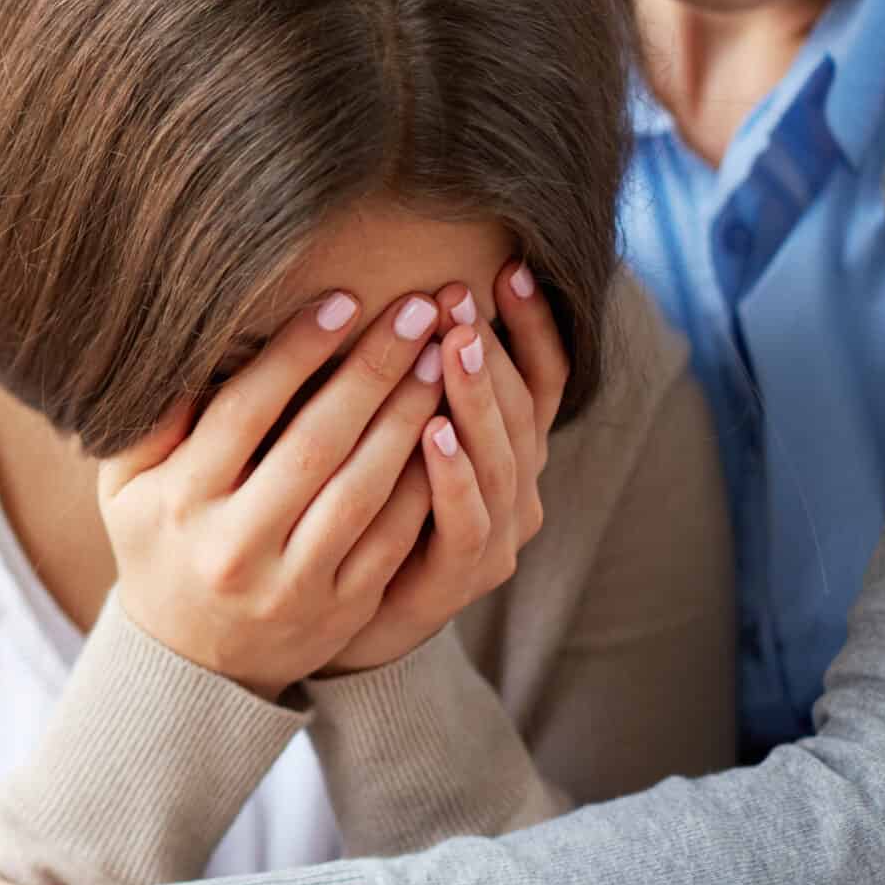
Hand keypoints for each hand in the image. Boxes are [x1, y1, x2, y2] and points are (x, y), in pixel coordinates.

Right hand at [96, 286, 454, 695]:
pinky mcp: (341, 609)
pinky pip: (394, 537)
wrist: (189, 661)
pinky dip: (425, 481)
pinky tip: (450, 430)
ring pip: (364, 489)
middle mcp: (236, 544)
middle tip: (418, 310)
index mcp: (181, 502)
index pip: (245, 411)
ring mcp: (293, 583)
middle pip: (316, 442)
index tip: (344, 300)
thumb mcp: (127, 486)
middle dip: (372, 369)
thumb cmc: (160, 544)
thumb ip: (154, 420)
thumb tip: (197, 342)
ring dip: (409, 417)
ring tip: (442, 357)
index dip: (297, 351)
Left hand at [322, 261, 569, 671]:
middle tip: (460, 293)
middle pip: (522, 407)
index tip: (509, 266)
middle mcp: (516, 488)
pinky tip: (431, 432)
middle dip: (491, 346)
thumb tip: (392, 290)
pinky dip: (453, 474)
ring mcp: (498, 534)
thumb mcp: (389, 433)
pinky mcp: (464, 575)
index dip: (532, 323)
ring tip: (453, 343)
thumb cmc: (362, 510)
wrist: (344, 618)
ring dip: (476, 396)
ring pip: (502, 457)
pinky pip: (467, 519)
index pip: (540, 376)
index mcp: (508, 449)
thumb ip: (404, 377)